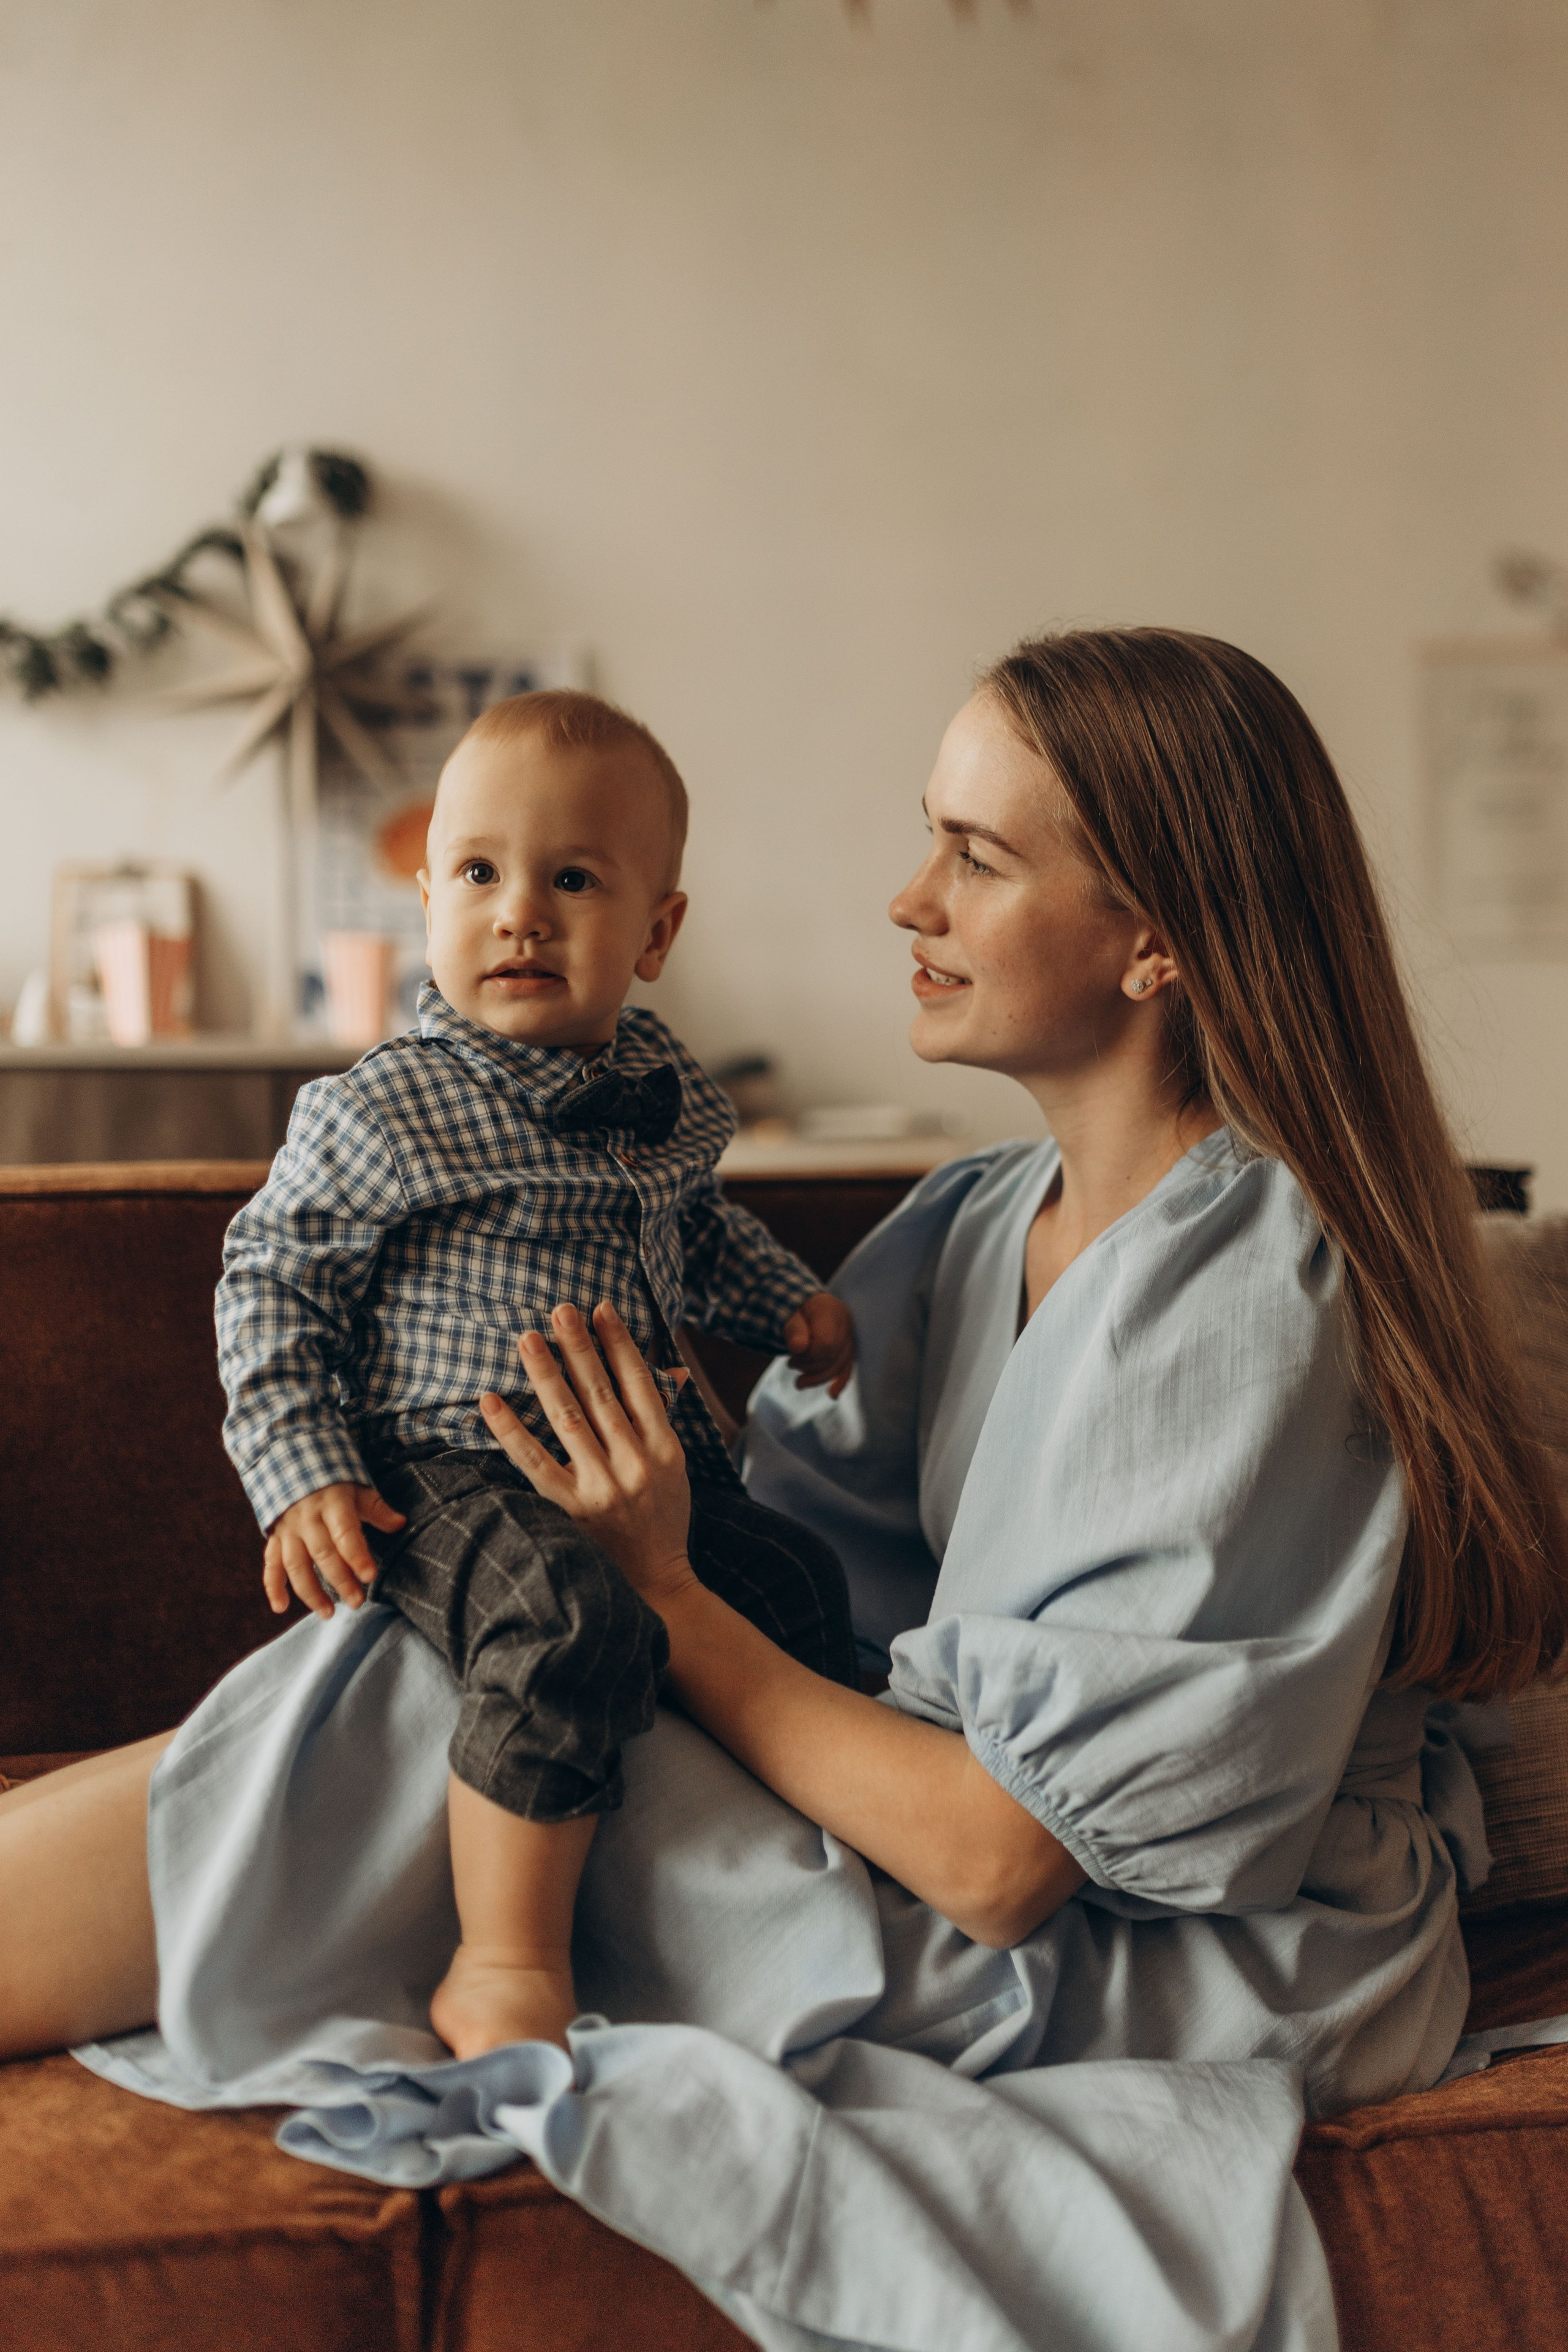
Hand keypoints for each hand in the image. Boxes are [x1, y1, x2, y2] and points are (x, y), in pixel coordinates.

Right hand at [264, 1482, 405, 1620]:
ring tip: (328, 1613)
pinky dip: (273, 1587)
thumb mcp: (358, 1489)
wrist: (293, 1466)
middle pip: (322, 1554)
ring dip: (310, 1592)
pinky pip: (270, 1565)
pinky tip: (280, 1608)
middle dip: (340, 1581)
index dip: (357, 1555)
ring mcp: (288, 1530)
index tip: (370, 1576)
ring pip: (295, 1565)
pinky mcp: (275, 1540)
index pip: (344, 1533)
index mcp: (331, 1504)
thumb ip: (377, 1508)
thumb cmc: (334, 1485)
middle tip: (357, 1602)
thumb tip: (400, 1523)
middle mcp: (307, 1519)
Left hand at [478, 1301, 698, 1610]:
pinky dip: (511, 1429)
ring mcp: (601, 1487)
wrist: (656, 1586)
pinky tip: (491, 1400)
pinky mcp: (569, 1509)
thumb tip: (675, 1372)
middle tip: (559, 1309)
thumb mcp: (676, 1469)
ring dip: (546, 1374)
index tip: (601, 1309)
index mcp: (664, 1449)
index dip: (620, 1343)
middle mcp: (634, 1463)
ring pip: (568, 1418)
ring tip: (527, 1339)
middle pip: (601, 1393)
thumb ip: (666, 1419)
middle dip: (579, 1347)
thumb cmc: (663, 1521)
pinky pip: (534, 1462)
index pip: (640, 1384)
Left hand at [782, 1291, 855, 1395]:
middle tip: (790, 1363)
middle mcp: (846, 1324)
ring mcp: (850, 1338)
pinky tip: (832, 1395)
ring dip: (817, 1378)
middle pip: (832, 1358)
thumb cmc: (796, 1310)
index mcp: (832, 1312)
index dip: (808, 1356)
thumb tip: (797, 1349)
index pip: (826, 1344)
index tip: (793, 1353)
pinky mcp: (849, 1350)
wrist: (806, 1305)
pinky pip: (847, 1368)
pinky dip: (840, 1382)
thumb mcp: (790, 1314)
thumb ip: (794, 1330)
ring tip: (798, 1381)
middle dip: (808, 1366)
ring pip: (839, 1366)